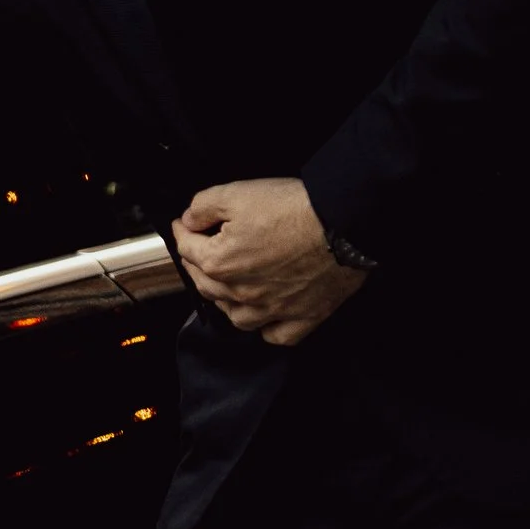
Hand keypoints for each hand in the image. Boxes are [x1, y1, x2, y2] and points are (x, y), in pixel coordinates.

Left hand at [171, 177, 365, 347]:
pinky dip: (268, 328)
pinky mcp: (303, 318)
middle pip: (206, 284)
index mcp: (219, 263)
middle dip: (198, 265)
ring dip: (227, 301)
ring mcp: (272, 310)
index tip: (184, 224)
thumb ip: (203, 206)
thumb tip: (189, 219)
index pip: (187, 248)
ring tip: (228, 285)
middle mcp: (241, 293)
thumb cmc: (294, 209)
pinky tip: (266, 317)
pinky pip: (277, 335)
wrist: (345, 224)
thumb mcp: (237, 193)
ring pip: (237, 317)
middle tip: (200, 251)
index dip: (183, 230)